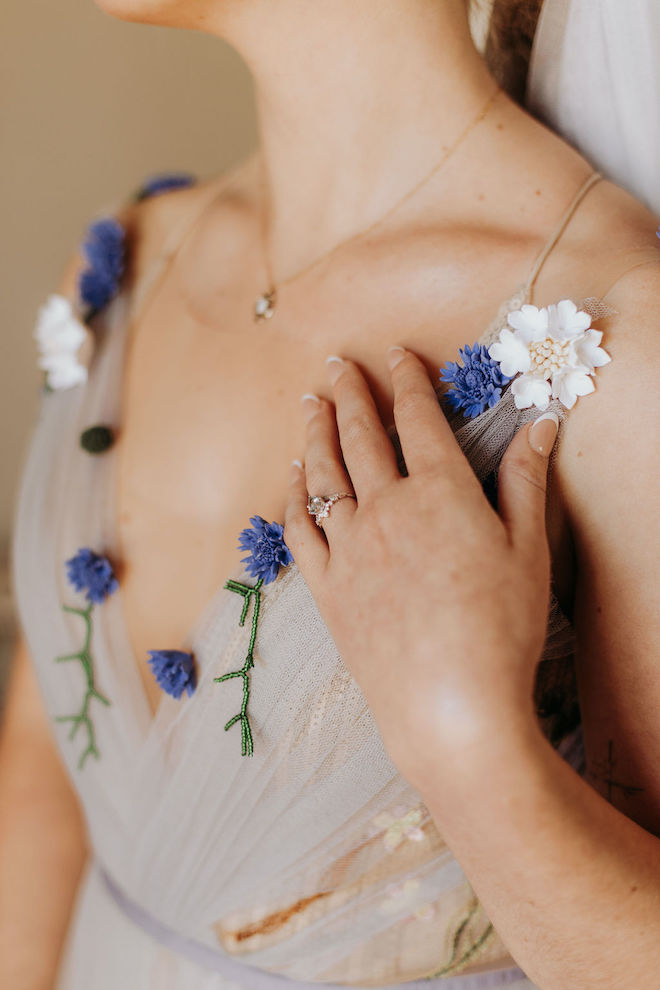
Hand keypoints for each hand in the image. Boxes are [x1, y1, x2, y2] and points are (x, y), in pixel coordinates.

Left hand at [283, 347, 558, 779]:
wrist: (451, 707)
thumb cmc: (501, 629)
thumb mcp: (528, 550)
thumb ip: (525, 481)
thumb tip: (541, 424)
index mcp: (439, 493)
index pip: (417, 419)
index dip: (405, 380)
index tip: (394, 353)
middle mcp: (386, 509)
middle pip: (361, 436)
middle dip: (349, 393)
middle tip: (334, 364)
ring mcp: (350, 548)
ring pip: (323, 474)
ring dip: (315, 433)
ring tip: (310, 404)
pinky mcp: (328, 587)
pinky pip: (302, 529)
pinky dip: (294, 496)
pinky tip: (292, 478)